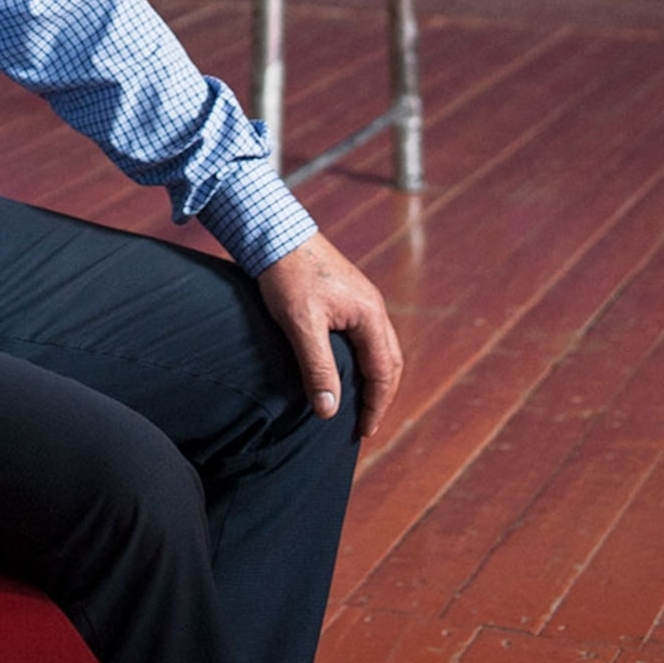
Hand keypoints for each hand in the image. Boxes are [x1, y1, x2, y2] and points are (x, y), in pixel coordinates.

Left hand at [258, 233, 403, 442]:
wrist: (275, 231)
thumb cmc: (288, 275)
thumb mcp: (301, 324)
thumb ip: (318, 367)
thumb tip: (329, 411)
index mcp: (369, 316)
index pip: (383, 373)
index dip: (375, 406)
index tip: (363, 431)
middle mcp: (373, 307)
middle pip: (389, 362)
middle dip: (379, 396)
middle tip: (363, 424)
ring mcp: (361, 299)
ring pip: (378, 348)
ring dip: (372, 378)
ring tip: (356, 403)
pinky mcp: (346, 295)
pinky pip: (364, 336)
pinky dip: (362, 359)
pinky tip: (343, 368)